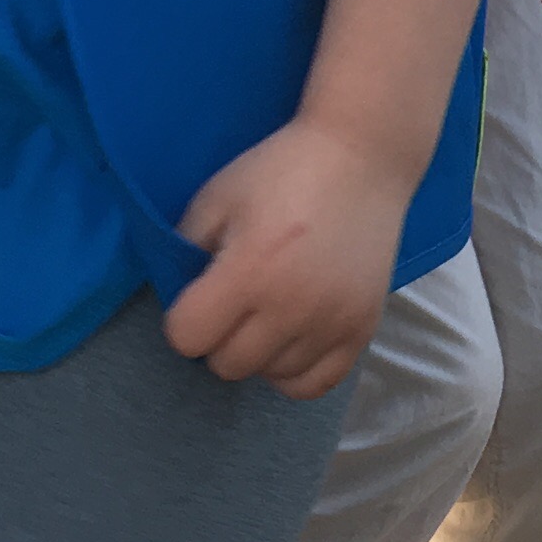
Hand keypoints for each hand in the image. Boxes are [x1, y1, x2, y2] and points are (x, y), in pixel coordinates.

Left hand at [162, 115, 410, 397]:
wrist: (361, 156)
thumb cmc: (281, 170)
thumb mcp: (216, 197)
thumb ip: (184, 252)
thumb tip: (178, 302)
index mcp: (249, 270)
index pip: (187, 338)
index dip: (184, 317)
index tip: (201, 292)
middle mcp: (292, 306)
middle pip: (226, 365)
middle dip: (219, 336)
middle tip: (236, 299)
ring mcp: (332, 322)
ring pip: (269, 376)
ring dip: (259, 350)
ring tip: (270, 309)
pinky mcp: (363, 329)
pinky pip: (314, 385)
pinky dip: (294, 370)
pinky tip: (292, 338)